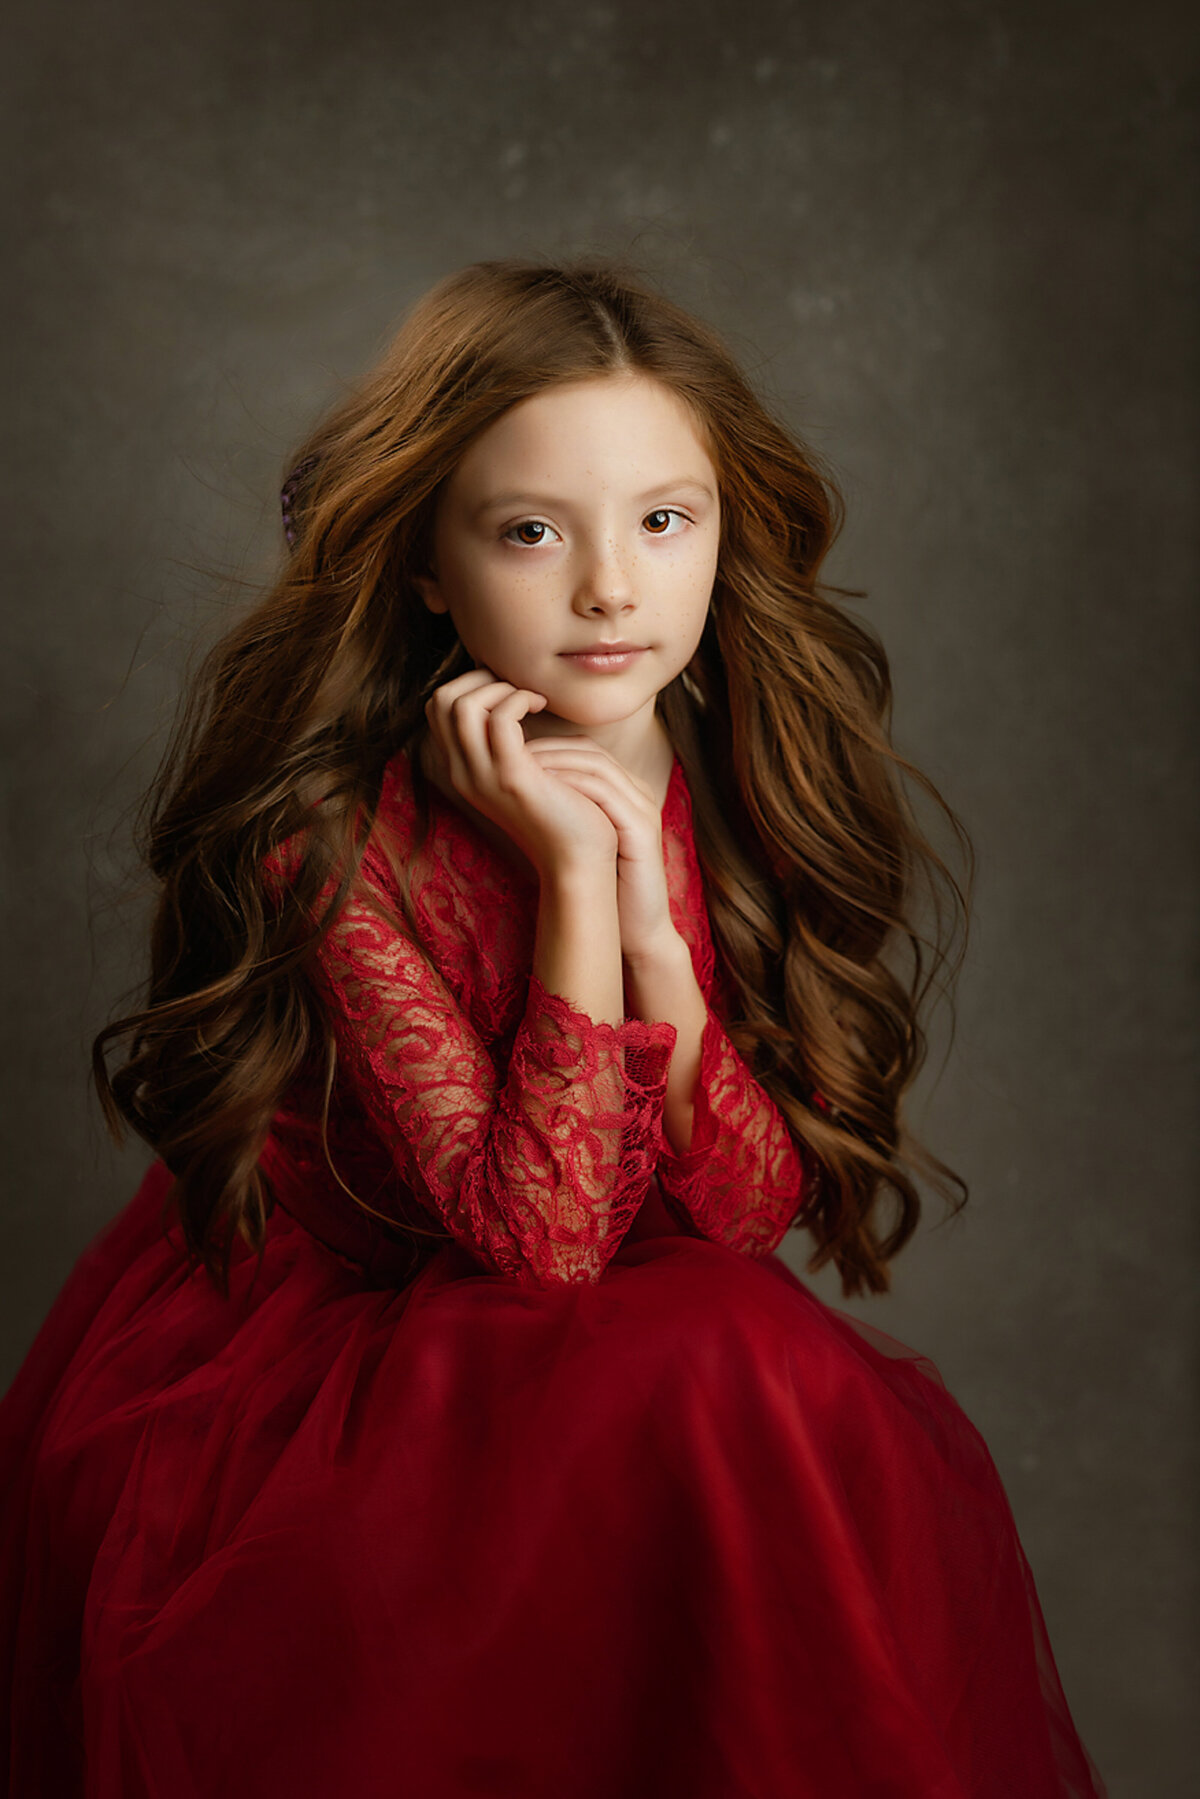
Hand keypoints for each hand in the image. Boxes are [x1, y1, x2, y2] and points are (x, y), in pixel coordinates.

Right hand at [423, 668, 618, 879]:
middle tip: (517, 689)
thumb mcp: (523, 773)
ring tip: (531, 698)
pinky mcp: (511, 776)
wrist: (577, 858)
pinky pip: (500, 718)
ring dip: (499, 688)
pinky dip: (519, 699)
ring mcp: (482, 776)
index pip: (438, 709)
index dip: (469, 685)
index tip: (507, 691)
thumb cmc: (561, 810)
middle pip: (441, 701)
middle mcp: (464, 773)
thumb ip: (508, 744)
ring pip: (462, 705)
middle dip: (479, 679)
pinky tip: (541, 705)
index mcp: (463, 770)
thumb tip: (511, 700)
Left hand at [524, 738, 679, 961]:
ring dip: (554, 762)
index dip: (546, 747)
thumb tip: (515, 799)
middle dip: (547, 748)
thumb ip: (563, 816)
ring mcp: (644, 809)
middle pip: (591, 751)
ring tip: (520, 767)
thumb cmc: (605, 889)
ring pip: (597, 766)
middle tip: (508, 753)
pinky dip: (571, 786)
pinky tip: (541, 790)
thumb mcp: (582, 843)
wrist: (636, 931)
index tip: (508, 754)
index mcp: (626, 793)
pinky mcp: (642, 830)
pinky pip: (605, 793)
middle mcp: (639, 794)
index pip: (585, 751)